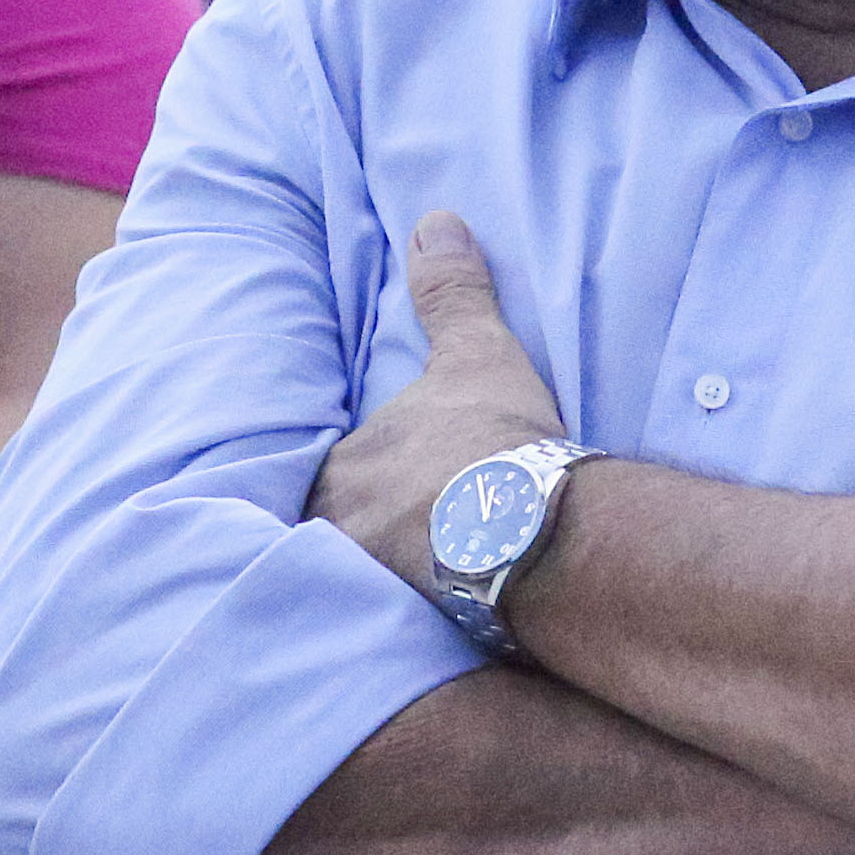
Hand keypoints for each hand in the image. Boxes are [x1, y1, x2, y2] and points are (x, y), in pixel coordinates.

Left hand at [310, 212, 575, 592]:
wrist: (527, 528)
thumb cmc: (492, 438)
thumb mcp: (475, 355)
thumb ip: (451, 294)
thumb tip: (436, 222)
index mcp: (341, 472)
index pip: (328, 476)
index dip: (355, 481)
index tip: (383, 486)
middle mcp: (337, 533)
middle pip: (335, 534)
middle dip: (358, 536)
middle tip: (402, 539)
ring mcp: (368, 587)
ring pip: (360, 583)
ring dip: (385, 581)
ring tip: (422, 587)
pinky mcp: (408, 632)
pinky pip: (399, 627)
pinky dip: (418, 624)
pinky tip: (447, 628)